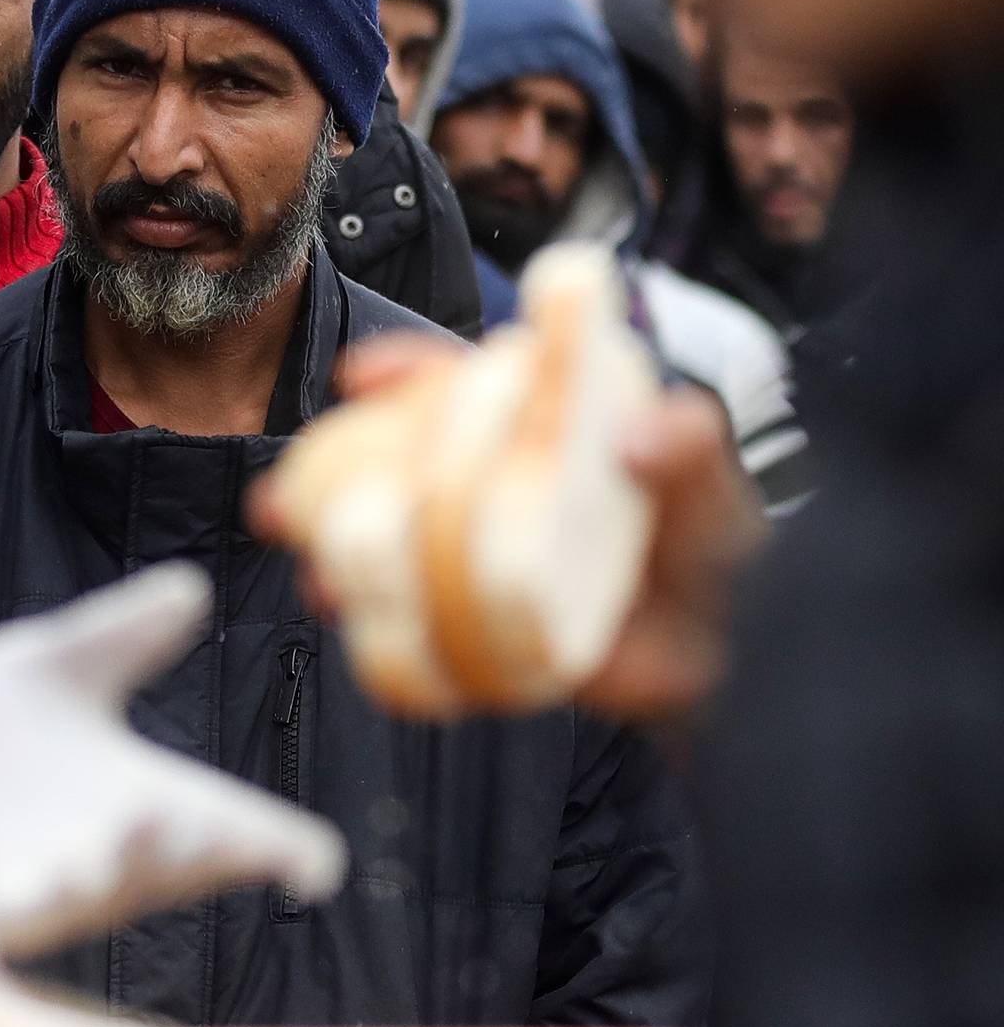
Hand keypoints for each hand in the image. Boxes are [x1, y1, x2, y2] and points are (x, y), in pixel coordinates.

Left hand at [0, 565, 348, 962]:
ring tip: (144, 820)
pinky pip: (4, 916)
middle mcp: (103, 856)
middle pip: (177, 863)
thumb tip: (192, 585)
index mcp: (141, 804)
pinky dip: (21, 901)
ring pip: (95, 890)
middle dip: (198, 843)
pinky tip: (20, 893)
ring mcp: (40, 888)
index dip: (286, 854)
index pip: (236, 834)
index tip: (314, 864)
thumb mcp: (51, 673)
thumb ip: (123, 636)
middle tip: (220, 820)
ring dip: (120, 862)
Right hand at [250, 338, 765, 723]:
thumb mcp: (716, 483)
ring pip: (396, 550)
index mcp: (542, 431)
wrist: (737, 650)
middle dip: (333, 477)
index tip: (362, 376)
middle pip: (400, 468)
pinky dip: (389, 636)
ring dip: (344, 558)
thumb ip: (690, 447)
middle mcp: (500, 487)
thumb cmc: (723, 546)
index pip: (466, 388)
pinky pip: (425, 634)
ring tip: (315, 572)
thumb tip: (643, 432)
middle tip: (289, 493)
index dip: (410, 378)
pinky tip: (358, 630)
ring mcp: (487, 559)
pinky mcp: (491, 631)